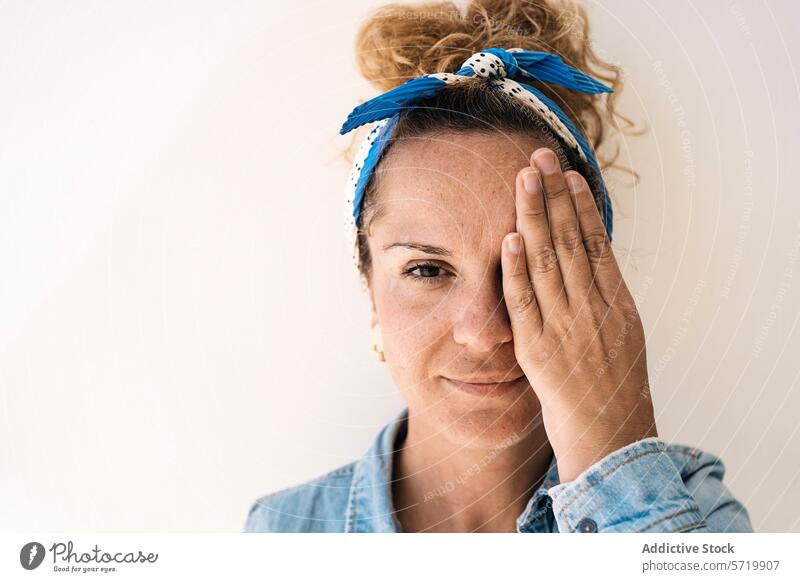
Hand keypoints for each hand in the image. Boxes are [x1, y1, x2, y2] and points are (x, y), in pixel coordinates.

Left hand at [501, 147, 656, 482]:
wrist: (613, 442)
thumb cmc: (615, 395)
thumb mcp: (622, 341)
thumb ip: (603, 304)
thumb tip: (591, 269)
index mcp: (617, 305)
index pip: (598, 243)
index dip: (582, 206)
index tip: (568, 173)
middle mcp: (594, 310)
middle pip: (572, 242)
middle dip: (554, 196)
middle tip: (539, 156)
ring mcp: (568, 329)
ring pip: (549, 263)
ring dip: (535, 218)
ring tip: (523, 179)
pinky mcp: (540, 352)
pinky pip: (526, 305)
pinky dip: (518, 270)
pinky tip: (510, 238)